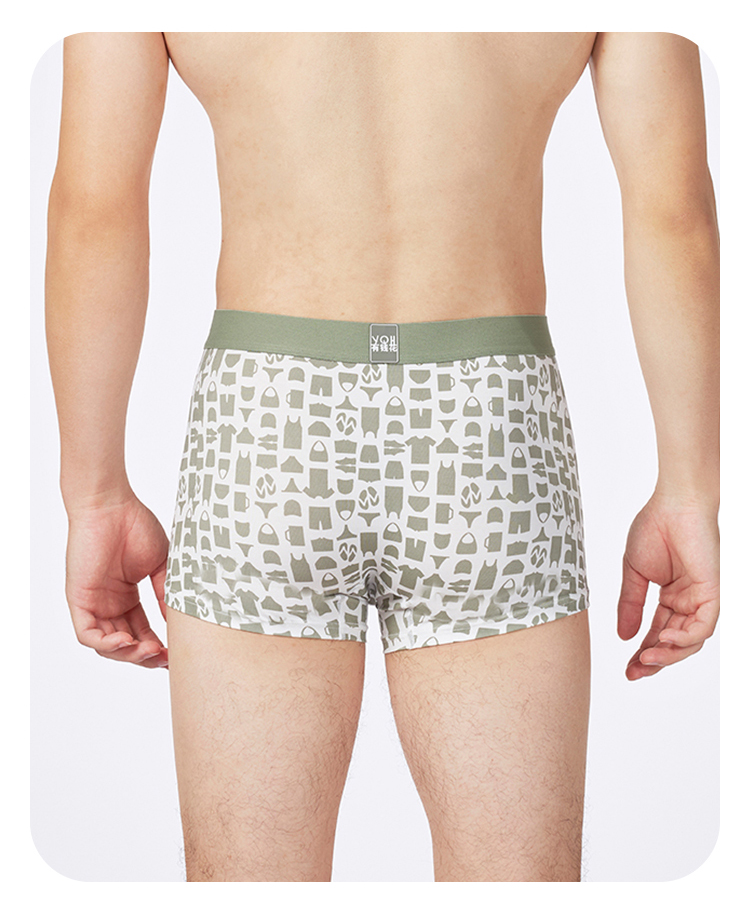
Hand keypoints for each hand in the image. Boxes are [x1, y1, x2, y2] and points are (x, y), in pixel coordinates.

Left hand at [64, 490, 169, 667]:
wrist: (111, 505)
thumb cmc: (136, 525)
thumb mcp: (161, 565)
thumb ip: (166, 593)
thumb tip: (178, 620)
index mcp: (127, 596)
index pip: (143, 632)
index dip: (158, 646)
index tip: (177, 653)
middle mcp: (109, 603)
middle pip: (126, 643)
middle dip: (146, 656)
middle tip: (165, 659)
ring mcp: (93, 603)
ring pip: (106, 645)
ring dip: (129, 654)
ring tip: (150, 651)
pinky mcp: (79, 600)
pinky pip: (88, 634)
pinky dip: (107, 644)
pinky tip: (127, 641)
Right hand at [617, 491, 718, 679]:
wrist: (673, 503)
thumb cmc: (654, 528)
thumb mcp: (634, 573)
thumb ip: (630, 605)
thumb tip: (623, 636)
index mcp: (671, 597)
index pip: (657, 633)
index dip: (642, 654)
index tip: (627, 669)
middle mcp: (688, 601)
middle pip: (674, 643)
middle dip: (654, 661)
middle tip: (634, 672)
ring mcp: (701, 598)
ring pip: (691, 640)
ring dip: (669, 654)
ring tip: (646, 659)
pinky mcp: (712, 591)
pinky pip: (703, 625)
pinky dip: (686, 637)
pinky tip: (665, 639)